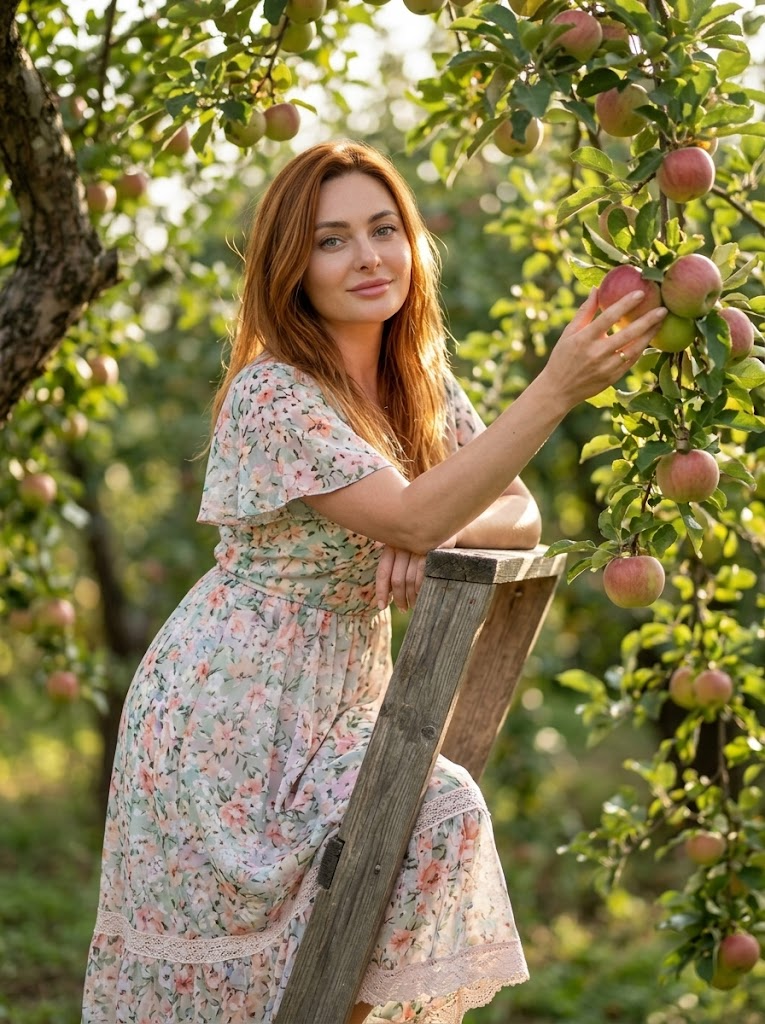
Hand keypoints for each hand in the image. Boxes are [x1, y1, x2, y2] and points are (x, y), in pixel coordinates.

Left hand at [375, 545, 425, 611]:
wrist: (443, 528)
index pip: (383, 572)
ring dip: (411, 597)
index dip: (381, 591)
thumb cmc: (421, 544)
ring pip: (410, 580)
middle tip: (403, 609)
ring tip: (413, 605)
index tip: (382, 606)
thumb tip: (387, 593)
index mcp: (391, 546)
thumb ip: (395, 566)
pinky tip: (422, 595)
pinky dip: (421, 589)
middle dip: (399, 598)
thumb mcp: (405, 549)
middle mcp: (402, 546)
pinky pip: (423, 575)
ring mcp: (417, 549)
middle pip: (397, 580)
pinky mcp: (431, 551)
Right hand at [546, 288, 667, 406]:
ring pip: (634, 349)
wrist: (558, 390)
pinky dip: (641, 349)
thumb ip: (585, 311)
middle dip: (648, 320)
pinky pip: (631, 362)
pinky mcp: (612, 378)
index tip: (641, 293)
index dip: (626, 304)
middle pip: (628, 334)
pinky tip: (649, 339)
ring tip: (661, 323)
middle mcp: (596, 353)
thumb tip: (597, 289)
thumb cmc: (562, 357)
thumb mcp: (569, 333)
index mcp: (584, 339)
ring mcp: (606, 367)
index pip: (609, 317)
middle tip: (663, 309)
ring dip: (649, 335)